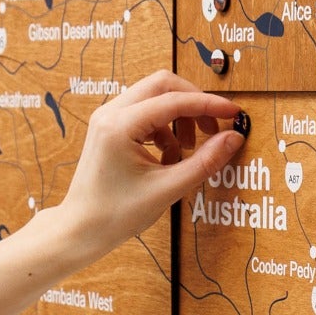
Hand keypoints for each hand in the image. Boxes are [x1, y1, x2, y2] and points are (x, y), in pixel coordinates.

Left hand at [0, 72, 245, 314]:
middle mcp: (110, 113)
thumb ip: (205, 161)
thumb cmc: (116, 214)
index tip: (234, 113)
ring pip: (155, 97)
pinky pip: (146, 112)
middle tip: (214, 128)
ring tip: (189, 151)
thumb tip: (233, 138)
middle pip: (163, 85)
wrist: (81, 229)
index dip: (209, 105)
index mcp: (120, 126)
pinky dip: (166, 128)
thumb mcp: (168, 189)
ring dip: (179, 117)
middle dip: (194, 103)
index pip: (175, 100)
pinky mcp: (109, 127)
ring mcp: (108, 118)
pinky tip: (170, 157)